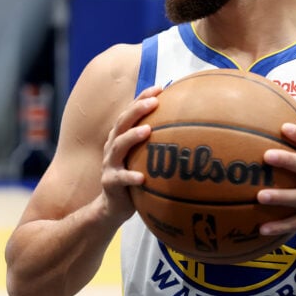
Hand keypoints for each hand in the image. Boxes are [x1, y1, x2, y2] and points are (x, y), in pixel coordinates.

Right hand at [99, 86, 161, 222]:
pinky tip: (142, 178)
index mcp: (120, 138)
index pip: (130, 112)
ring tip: (147, 130)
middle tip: (154, 102)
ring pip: (118, 146)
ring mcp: (109, 164)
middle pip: (122, 123)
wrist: (112, 207)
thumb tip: (186, 129)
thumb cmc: (133, 179)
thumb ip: (155, 144)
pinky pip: (120, 178)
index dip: (142, 98)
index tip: (159, 88)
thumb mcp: (142, 158)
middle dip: (137, 110)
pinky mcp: (110, 182)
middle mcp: (112, 147)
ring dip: (132, 136)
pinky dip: (130, 176)